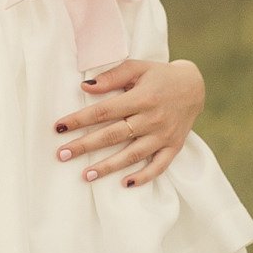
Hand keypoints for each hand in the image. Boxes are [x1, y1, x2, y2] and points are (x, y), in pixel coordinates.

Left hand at [54, 58, 204, 187]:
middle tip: (61, 154)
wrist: (194, 86)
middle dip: (85, 146)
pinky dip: (143, 177)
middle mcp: (152, 119)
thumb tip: (85, 87)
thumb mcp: (137, 67)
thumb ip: (112, 76)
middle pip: (113, 135)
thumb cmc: (158, 76)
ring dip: (108, 167)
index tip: (58, 128)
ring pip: (132, 155)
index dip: (80, 120)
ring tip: (85, 175)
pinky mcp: (173, 147)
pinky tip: (124, 184)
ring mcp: (164, 135)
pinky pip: (158, 166)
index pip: (104, 111)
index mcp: (142, 97)